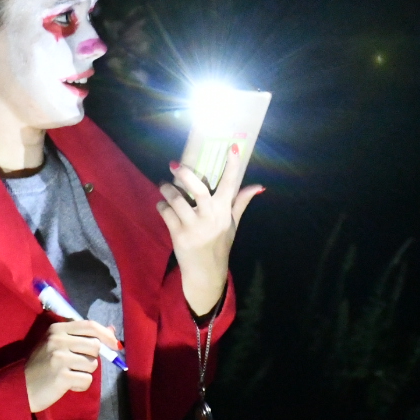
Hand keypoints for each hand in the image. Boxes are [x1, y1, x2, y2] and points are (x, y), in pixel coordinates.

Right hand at [23, 319, 117, 413]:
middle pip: (95, 346)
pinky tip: (67, 385)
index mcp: (57, 329)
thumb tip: (112, 330)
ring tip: (68, 375)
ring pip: (93, 364)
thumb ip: (82, 336)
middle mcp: (58, 340)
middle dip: (91, 358)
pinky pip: (87, 380)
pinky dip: (80, 386)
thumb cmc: (41, 366)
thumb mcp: (57, 344)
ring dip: (84, 373)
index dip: (106, 335)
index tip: (115, 345)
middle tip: (76, 365)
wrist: (19, 388)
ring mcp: (59, 358)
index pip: (90, 325)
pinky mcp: (62, 376)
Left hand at [156, 148, 263, 316]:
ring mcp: (194, 227)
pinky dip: (161, 206)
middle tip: (174, 164)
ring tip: (163, 185)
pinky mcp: (179, 235)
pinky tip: (162, 205)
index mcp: (224, 212)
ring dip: (167, 190)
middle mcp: (211, 218)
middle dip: (185, 174)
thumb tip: (258, 186)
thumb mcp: (232, 224)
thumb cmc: (219, 245)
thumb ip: (240, 202)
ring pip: (177, 200)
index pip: (231, 185)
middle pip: (199, 190)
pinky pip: (166, 213)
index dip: (233, 166)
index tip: (233, 147)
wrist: (206, 272)